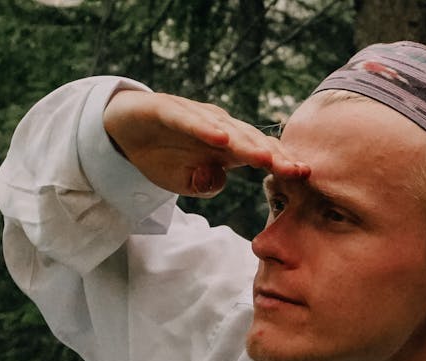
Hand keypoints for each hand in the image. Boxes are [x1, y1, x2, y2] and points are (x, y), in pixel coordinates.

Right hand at [103, 90, 308, 197]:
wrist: (121, 131)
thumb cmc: (161, 157)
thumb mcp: (184, 183)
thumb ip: (205, 185)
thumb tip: (218, 182)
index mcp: (227, 147)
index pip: (261, 154)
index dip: (282, 165)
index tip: (304, 179)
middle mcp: (217, 128)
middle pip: (251, 142)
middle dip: (276, 156)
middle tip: (298, 170)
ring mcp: (194, 117)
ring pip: (225, 129)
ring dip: (247, 144)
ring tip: (267, 159)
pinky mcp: (167, 109)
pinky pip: (189, 119)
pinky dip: (205, 128)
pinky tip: (221, 138)